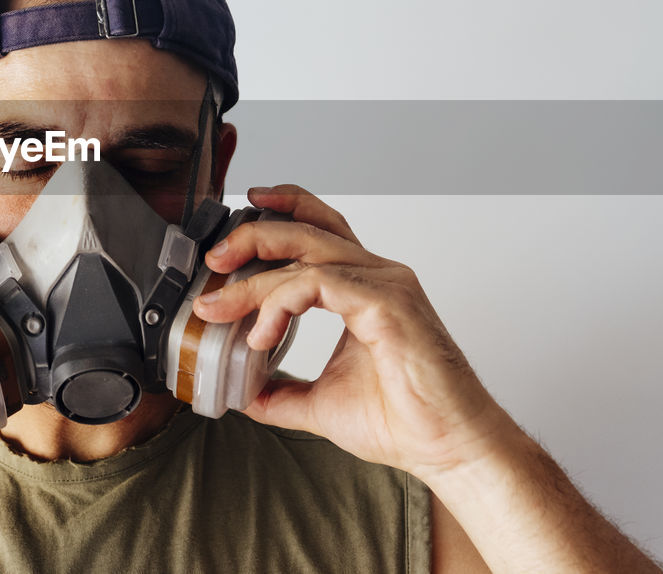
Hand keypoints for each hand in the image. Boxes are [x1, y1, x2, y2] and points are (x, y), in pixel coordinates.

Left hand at [193, 186, 515, 481]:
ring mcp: (385, 286)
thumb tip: (244, 393)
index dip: (280, 213)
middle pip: (308, 228)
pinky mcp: (386, 304)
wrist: (449, 449)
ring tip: (219, 306)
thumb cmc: (406, 422)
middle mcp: (378, 276)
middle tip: (213, 259)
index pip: (320, 229)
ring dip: (254, 277)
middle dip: (253, 234)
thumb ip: (282, 392)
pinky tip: (261, 335)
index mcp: (367, 287)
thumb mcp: (321, 403)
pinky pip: (317, 284)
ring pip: (306, 254)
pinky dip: (279, 304)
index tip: (238, 223)